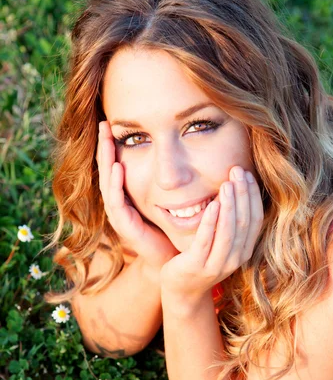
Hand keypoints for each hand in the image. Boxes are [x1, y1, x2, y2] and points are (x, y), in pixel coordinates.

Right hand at [97, 121, 179, 268]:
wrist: (173, 259)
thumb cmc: (174, 228)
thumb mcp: (171, 197)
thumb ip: (172, 178)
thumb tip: (183, 148)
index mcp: (129, 194)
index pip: (117, 163)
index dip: (114, 144)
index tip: (113, 120)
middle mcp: (120, 202)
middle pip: (107, 168)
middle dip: (105, 146)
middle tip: (103, 122)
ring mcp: (120, 214)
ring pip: (107, 182)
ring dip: (106, 160)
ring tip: (106, 138)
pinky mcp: (125, 226)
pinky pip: (116, 202)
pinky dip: (115, 184)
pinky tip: (118, 167)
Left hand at [159, 166, 263, 298]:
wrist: (182, 289)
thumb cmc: (201, 260)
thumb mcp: (221, 242)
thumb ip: (230, 223)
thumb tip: (236, 189)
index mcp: (244, 251)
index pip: (255, 220)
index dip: (253, 196)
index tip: (247, 174)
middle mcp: (235, 259)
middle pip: (244, 222)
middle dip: (243, 195)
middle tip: (237, 171)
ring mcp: (217, 264)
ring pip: (229, 231)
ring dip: (230, 206)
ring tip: (227, 184)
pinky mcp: (197, 265)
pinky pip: (206, 240)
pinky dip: (211, 222)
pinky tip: (212, 204)